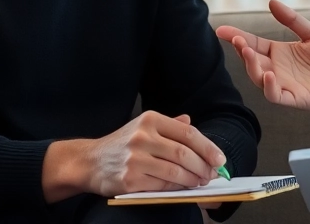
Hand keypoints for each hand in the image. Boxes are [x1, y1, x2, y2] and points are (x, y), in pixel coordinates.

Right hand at [45, 112, 226, 199]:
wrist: (89, 161)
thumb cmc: (121, 144)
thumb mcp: (143, 127)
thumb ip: (169, 125)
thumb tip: (192, 124)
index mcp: (150, 120)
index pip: (188, 134)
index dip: (208, 148)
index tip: (219, 159)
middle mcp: (142, 137)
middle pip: (184, 154)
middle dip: (203, 166)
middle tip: (212, 174)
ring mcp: (134, 159)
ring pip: (175, 172)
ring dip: (193, 179)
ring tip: (200, 182)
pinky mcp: (129, 180)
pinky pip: (161, 186)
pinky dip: (176, 189)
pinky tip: (182, 188)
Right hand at [215, 0, 309, 122]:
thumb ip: (292, 20)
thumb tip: (271, 1)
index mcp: (277, 52)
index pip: (252, 43)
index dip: (236, 37)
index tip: (221, 29)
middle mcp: (276, 69)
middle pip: (251, 60)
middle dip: (241, 51)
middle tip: (237, 40)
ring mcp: (283, 84)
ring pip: (258, 78)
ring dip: (251, 67)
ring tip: (249, 53)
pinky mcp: (293, 99)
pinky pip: (275, 95)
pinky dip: (268, 87)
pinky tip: (269, 75)